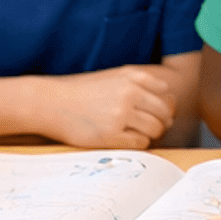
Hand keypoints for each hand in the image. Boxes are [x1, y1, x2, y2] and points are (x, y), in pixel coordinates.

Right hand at [44, 66, 175, 148]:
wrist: (51, 102)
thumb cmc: (81, 91)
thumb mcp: (112, 77)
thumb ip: (140, 84)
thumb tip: (170, 103)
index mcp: (132, 76)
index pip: (166, 93)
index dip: (164, 105)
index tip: (155, 111)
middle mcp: (129, 93)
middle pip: (165, 113)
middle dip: (161, 122)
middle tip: (150, 127)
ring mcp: (120, 114)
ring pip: (155, 129)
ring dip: (150, 134)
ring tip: (134, 133)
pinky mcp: (111, 134)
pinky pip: (141, 143)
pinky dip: (138, 143)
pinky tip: (124, 138)